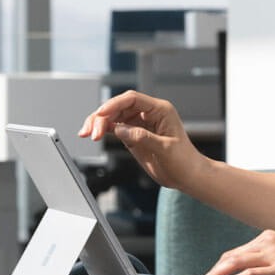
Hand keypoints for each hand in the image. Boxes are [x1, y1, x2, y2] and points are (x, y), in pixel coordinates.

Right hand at [79, 90, 206, 189]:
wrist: (188, 175)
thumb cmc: (184, 160)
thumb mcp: (165, 148)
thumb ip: (142, 137)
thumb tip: (120, 129)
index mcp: (160, 110)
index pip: (133, 99)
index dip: (114, 104)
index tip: (101, 113)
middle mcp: (149, 114)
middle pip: (119, 106)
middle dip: (102, 116)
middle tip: (91, 132)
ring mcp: (140, 124)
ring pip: (114, 116)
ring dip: (99, 123)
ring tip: (87, 134)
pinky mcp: (134, 135)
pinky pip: (115, 127)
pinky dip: (103, 130)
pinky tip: (93, 135)